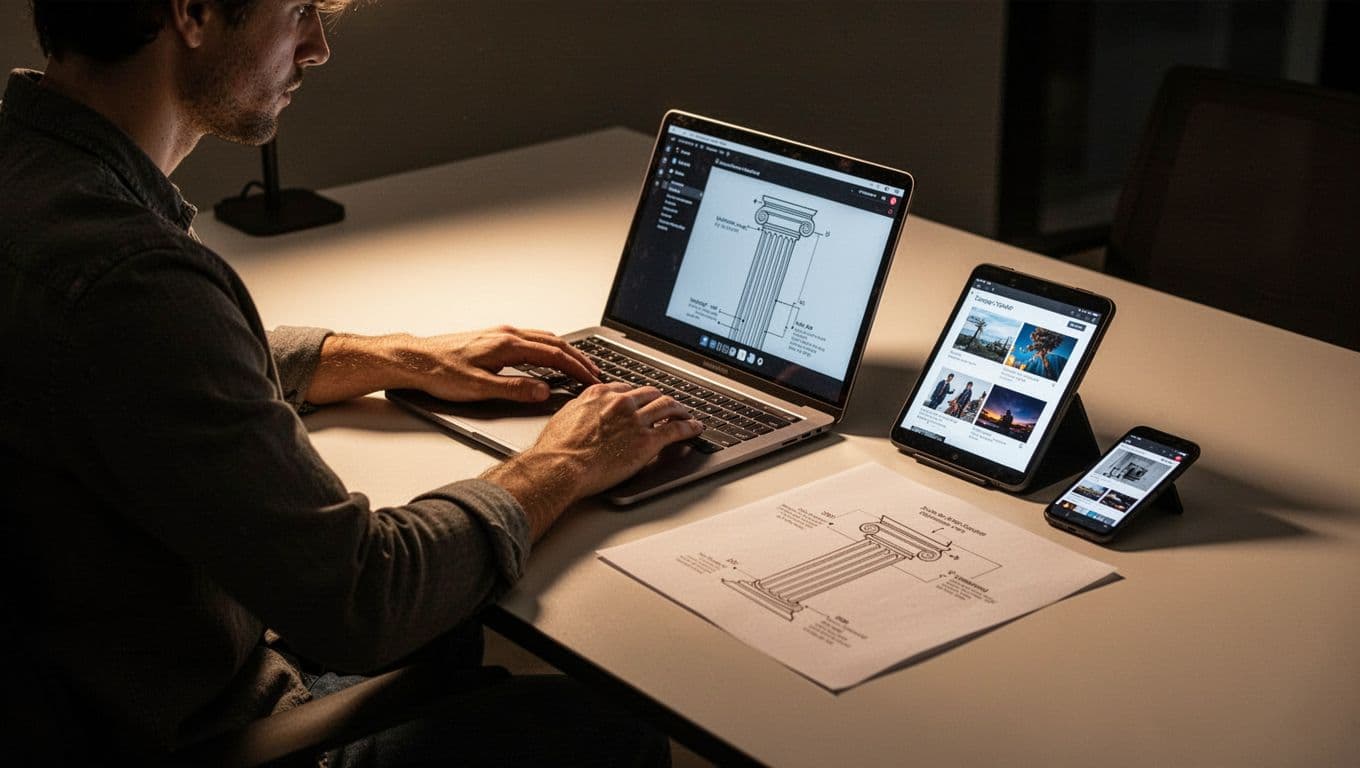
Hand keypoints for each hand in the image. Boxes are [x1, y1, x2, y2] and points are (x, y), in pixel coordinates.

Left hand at [304, 326, 599, 405]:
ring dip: (564, 351)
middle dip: (578, 358)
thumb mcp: (478, 389)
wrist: (412, 359)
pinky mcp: (492, 338)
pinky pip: (530, 339)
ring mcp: (499, 334)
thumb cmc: (439, 373)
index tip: (592, 379)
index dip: (577, 367)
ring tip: (578, 365)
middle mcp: (506, 334)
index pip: (554, 355)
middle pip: (553, 343)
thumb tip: (543, 392)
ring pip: (543, 338)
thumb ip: (514, 390)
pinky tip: (547, 357)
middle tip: (595, 373)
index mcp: (508, 345)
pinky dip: (548, 347)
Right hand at [482, 383, 703, 538]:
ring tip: (686, 414)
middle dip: (661, 399)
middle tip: (668, 405)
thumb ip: (580, 410)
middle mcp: (620, 402)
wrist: (560, 466)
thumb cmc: (556, 449)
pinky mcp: (647, 441)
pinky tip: (695, 427)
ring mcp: (636, 420)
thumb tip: (584, 412)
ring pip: (667, 406)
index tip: (643, 400)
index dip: (638, 396)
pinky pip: (676, 429)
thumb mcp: (564, 417)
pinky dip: (689, 426)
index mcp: (600, 394)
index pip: (627, 389)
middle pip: (650, 394)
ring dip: (680, 409)